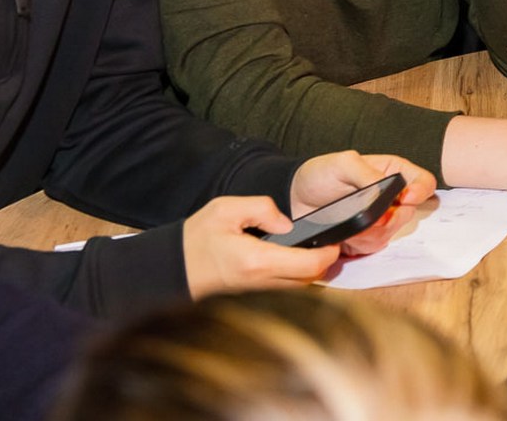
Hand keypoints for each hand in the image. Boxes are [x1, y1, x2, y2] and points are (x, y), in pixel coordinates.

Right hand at [181, 196, 340, 297]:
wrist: (172, 268)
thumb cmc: (197, 239)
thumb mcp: (225, 209)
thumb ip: (262, 209)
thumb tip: (288, 224)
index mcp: (257, 261)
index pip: (309, 266)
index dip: (328, 254)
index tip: (334, 240)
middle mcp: (261, 283)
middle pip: (311, 280)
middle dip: (325, 263)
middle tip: (328, 242)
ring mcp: (257, 294)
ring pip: (300, 288)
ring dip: (312, 271)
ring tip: (314, 248)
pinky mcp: (254, 296)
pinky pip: (286, 289)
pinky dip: (297, 276)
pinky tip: (296, 258)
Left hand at [289, 151, 435, 255]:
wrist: (294, 199)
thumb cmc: (318, 174)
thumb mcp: (342, 163)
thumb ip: (367, 173)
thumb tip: (383, 194)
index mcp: (392, 172)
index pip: (423, 182)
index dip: (420, 191)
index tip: (405, 197)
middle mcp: (391, 196)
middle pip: (410, 213)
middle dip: (389, 217)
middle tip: (368, 213)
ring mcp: (380, 219)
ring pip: (392, 233)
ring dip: (371, 231)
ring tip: (349, 221)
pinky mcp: (367, 237)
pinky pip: (375, 246)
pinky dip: (360, 243)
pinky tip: (346, 233)